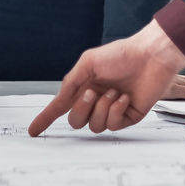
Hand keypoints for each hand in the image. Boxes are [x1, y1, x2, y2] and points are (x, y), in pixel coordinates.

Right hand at [28, 21, 184, 135]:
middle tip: (91, 93)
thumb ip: (70, 83)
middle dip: (81, 109)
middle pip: (77, 121)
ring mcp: (112, 109)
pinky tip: (124, 97)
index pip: (61, 107)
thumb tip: (59, 101)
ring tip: (114, 91)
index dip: (46, 119)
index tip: (32, 131)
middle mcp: (96, 100)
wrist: (151, 56)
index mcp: (84, 86)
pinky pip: (113, 125)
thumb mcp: (88, 63)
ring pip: (95, 125)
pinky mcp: (128, 117)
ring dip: (102, 108)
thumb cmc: (121, 54)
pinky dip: (116, 111)